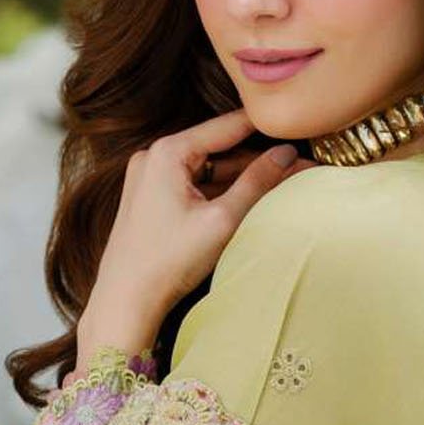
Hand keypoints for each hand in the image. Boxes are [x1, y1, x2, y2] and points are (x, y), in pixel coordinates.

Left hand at [74, 108, 316, 370]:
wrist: (125, 300)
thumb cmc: (168, 262)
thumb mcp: (222, 220)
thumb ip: (257, 182)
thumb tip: (287, 154)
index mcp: (167, 152)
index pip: (228, 126)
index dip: (266, 127)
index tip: (297, 124)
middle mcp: (154, 156)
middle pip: (219, 148)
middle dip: (257, 160)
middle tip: (299, 168)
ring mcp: (149, 176)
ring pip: (208, 168)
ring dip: (241, 178)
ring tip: (281, 185)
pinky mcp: (150, 196)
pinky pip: (193, 184)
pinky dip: (219, 191)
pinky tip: (248, 201)